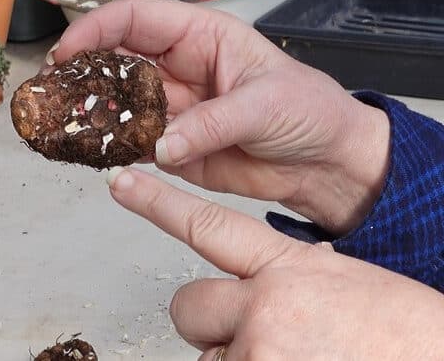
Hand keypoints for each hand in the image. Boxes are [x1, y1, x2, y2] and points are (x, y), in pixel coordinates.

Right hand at [48, 0, 389, 234]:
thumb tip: (161, 145)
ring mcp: (171, 107)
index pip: (135, 19)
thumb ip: (211, 124)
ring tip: (62, 121)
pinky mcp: (171, 144)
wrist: (325, 162)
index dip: (96, 29)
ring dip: (90, 110)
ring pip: (117, 102)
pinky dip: (109, 146)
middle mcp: (177, 67)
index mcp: (200, 36)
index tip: (67, 52)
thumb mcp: (265, 105)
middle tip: (52, 90)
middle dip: (82, 70)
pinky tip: (90, 150)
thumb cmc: (308, 111)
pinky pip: (131, 142)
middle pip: (115, 59)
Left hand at [106, 167, 443, 359]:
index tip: (124, 182)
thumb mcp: (343, 286)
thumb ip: (290, 278)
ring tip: (293, 356)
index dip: (158, 202)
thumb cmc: (402, 335)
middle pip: (186, 304)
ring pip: (208, 357)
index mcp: (289, 267)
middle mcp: (265, 304)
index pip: (207, 224)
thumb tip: (254, 285)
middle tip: (252, 337)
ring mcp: (258, 350)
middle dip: (208, 322)